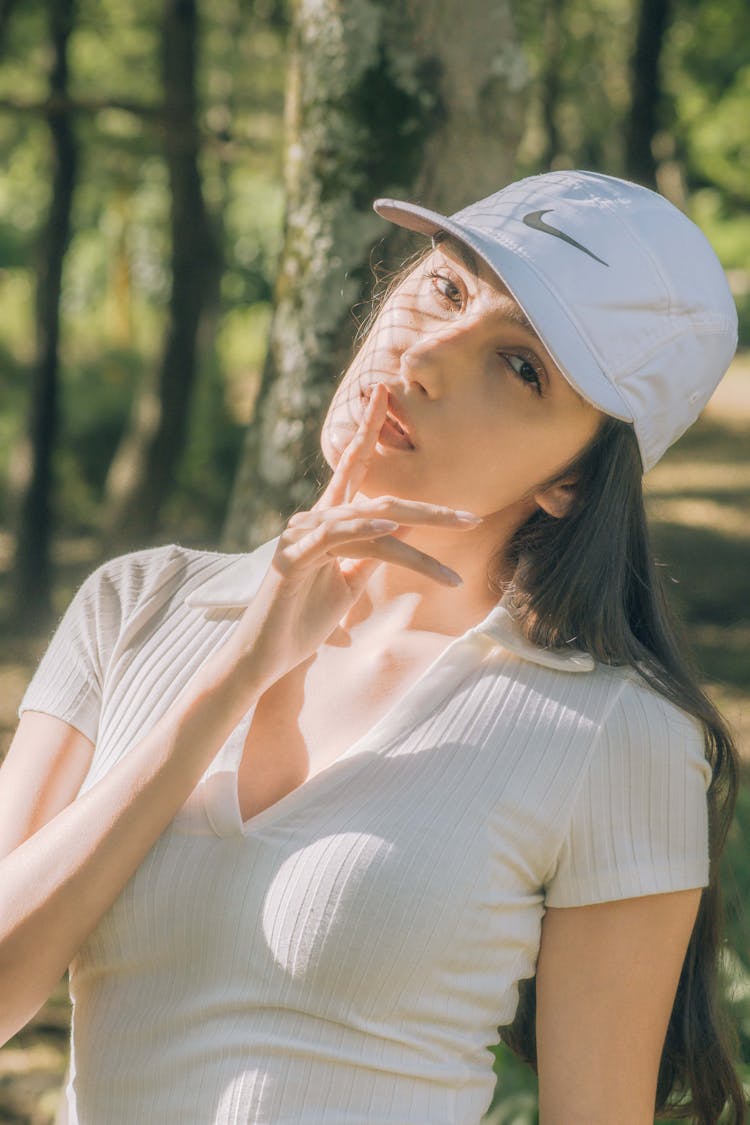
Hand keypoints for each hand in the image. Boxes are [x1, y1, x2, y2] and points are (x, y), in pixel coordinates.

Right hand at [228, 383, 481, 679]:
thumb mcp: (349, 582)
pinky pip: (333, 538)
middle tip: (473, 516)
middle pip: (379, 501)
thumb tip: (404, 525)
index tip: (384, 391)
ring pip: (367, 521)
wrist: (265, 658)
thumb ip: (373, 552)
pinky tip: (390, 527)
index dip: (367, 429)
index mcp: (327, 524)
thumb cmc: (304, 620)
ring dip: (417, 527)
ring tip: (458, 528)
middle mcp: (313, 521)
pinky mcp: (292, 560)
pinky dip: (363, 530)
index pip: (352, 469)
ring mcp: (301, 538)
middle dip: (429, 508)